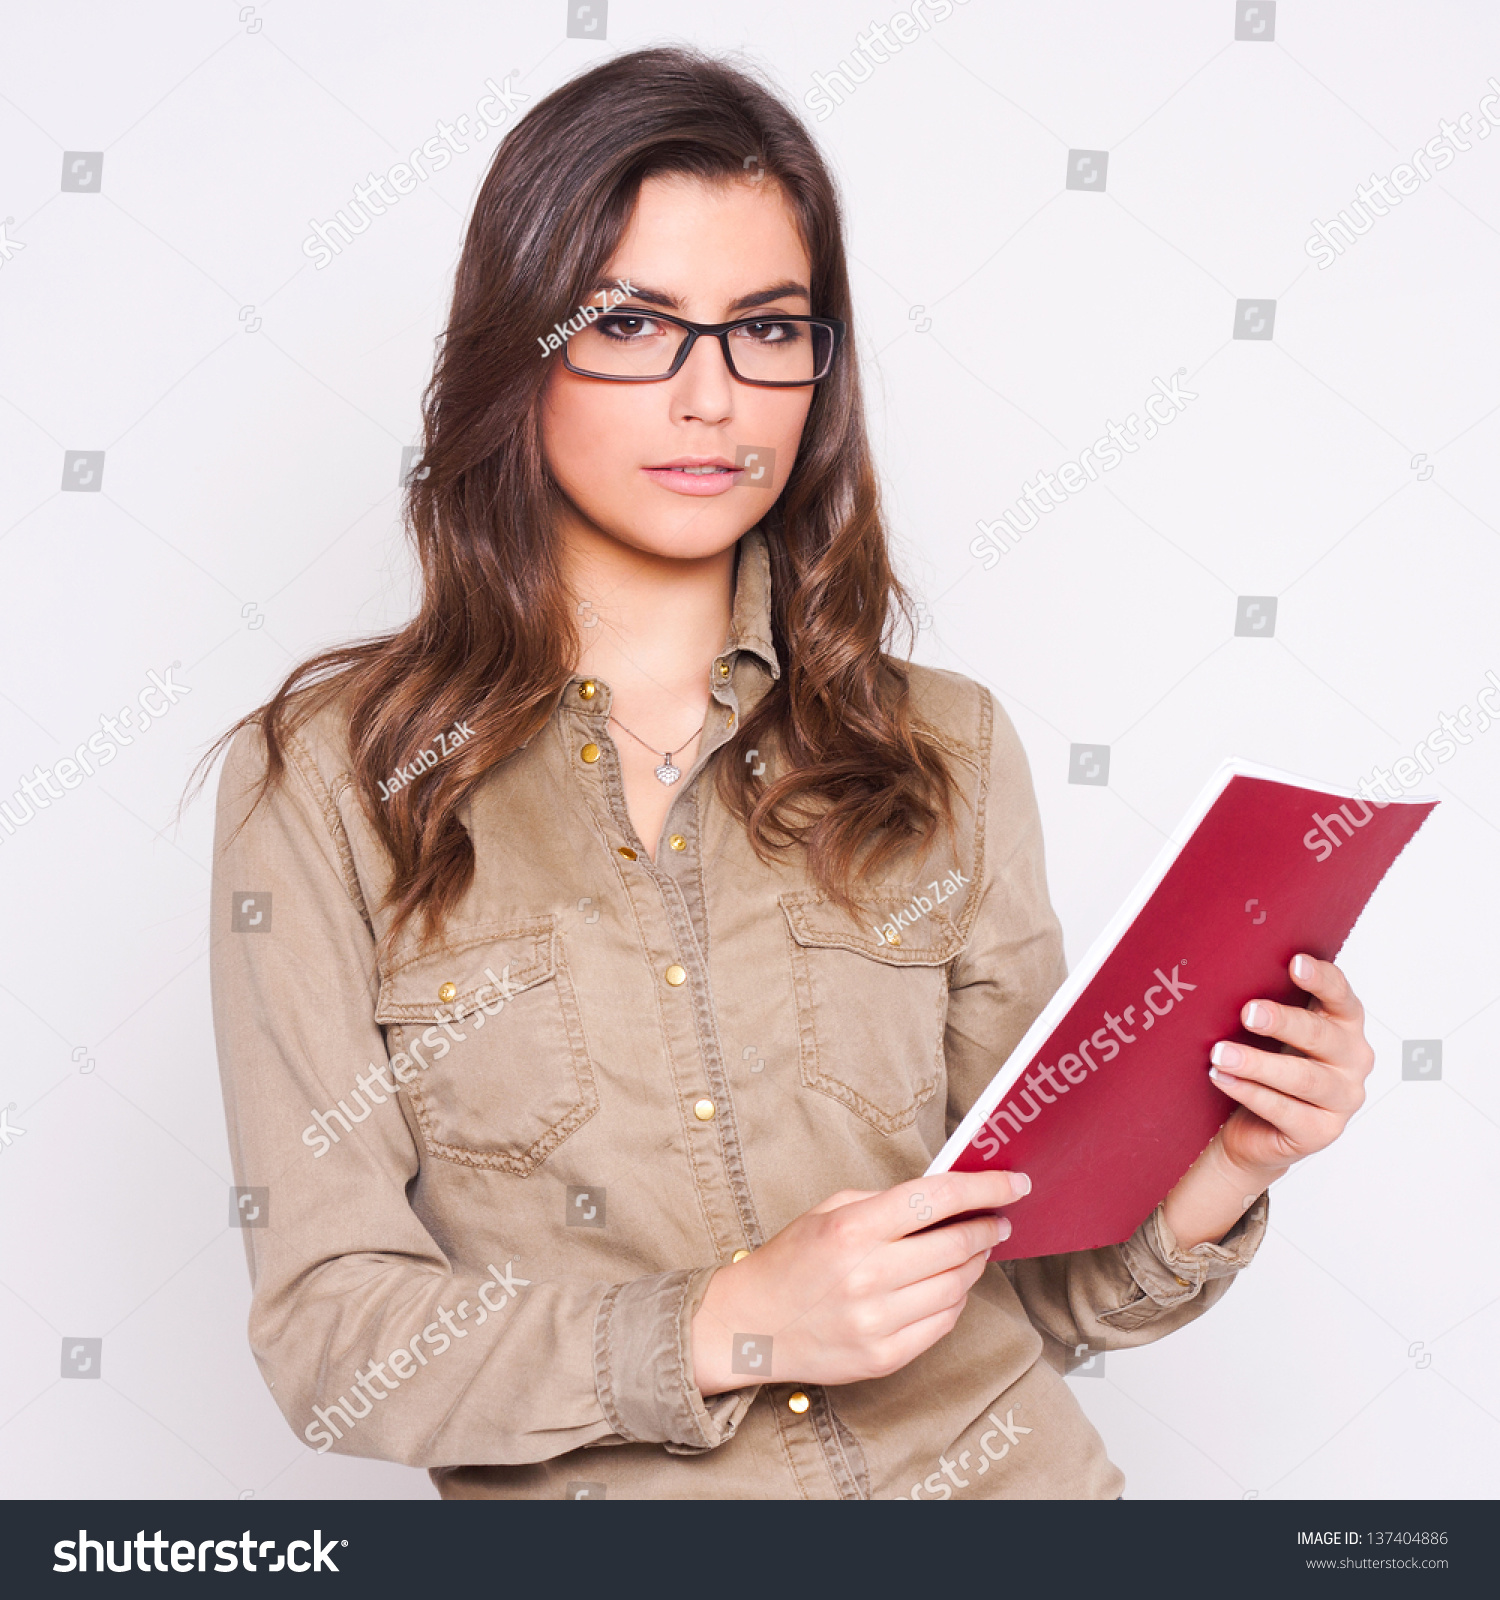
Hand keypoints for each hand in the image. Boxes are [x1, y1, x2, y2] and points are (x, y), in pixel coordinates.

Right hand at [691, 1170, 1029, 1395]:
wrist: (751, 1325)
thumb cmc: (791, 1261)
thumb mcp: (828, 1211)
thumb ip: (886, 1202)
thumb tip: (946, 1199)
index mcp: (852, 1228)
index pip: (937, 1201)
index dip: (984, 1188)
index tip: (1013, 1183)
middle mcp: (867, 1275)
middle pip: (956, 1246)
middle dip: (987, 1227)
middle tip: (998, 1219)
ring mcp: (877, 1322)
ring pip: (956, 1287)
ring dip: (974, 1264)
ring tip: (973, 1250)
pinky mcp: (884, 1358)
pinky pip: (942, 1324)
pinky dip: (954, 1299)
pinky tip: (948, 1285)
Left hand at [1162, 953, 1374, 1249]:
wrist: (1251, 1127)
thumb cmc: (1264, 1063)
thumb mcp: (1269, 1030)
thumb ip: (1267, 1001)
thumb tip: (1227, 970)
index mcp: (1344, 1024)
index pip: (1341, 996)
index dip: (1321, 979)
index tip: (1295, 963)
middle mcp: (1353, 1059)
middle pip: (1321, 1036)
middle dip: (1283, 1022)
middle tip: (1248, 1013)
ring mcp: (1342, 1099)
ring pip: (1303, 1078)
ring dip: (1258, 1063)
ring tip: (1220, 1052)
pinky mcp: (1320, 1132)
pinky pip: (1284, 1110)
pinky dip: (1249, 1092)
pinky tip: (1222, 1078)